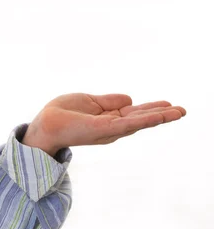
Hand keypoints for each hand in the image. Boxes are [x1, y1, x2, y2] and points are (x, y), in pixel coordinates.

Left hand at [22, 93, 186, 156]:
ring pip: (139, 122)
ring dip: (160, 117)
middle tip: (183, 110)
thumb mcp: (89, 101)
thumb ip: (109, 101)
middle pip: (141, 119)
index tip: (168, 104)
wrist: (46, 124)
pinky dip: (145, 120)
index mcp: (107, 119)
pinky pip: (129, 124)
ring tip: (179, 112)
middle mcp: (112, 127)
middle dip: (162, 114)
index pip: (133, 113)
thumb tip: (131, 99)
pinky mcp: (105, 129)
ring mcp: (110, 129)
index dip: (150, 109)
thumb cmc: (62, 114)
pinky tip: (159, 116)